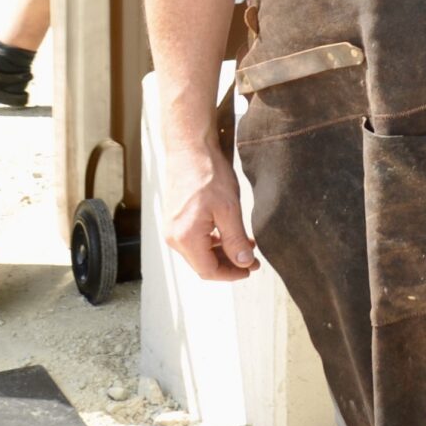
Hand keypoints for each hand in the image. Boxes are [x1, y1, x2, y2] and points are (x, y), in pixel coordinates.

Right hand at [159, 132, 257, 281]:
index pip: (208, 271)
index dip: (231, 274)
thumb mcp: (229, 209)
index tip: (251, 269)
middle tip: (253, 260)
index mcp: (185, 238)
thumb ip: (236, 239)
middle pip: (202, 264)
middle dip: (229, 264)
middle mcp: (174, 237)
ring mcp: (172, 228)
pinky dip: (213, 241)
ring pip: (199, 252)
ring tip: (247, 246)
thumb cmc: (208, 176)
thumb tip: (245, 262)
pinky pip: (195, 239)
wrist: (190, 151)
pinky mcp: (175, 219)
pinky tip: (230, 234)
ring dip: (222, 252)